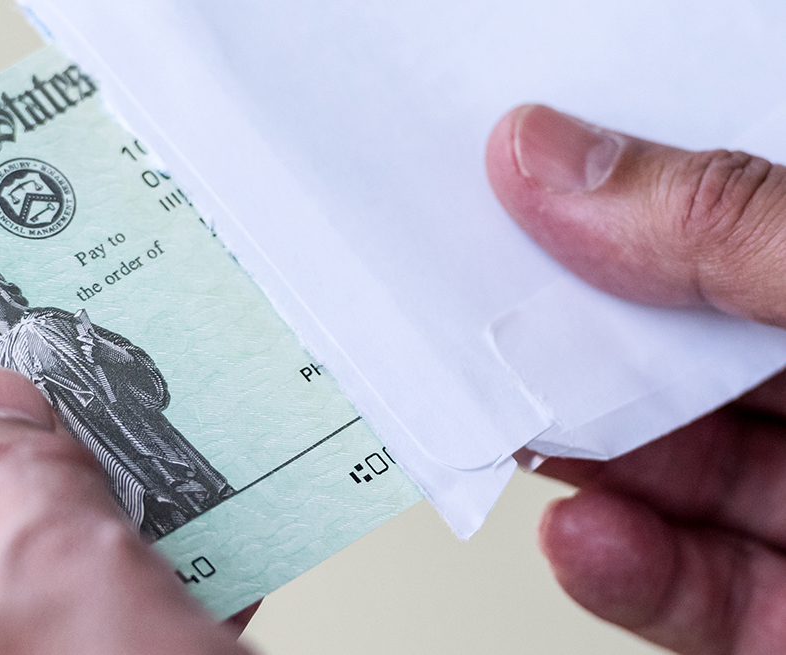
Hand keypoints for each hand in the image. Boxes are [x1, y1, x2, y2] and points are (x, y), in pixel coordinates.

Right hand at [488, 105, 785, 653]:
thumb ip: (736, 228)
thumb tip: (563, 162)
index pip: (737, 222)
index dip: (631, 200)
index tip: (516, 182)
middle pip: (692, 352)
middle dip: (582, 340)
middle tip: (480, 312)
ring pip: (683, 473)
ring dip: (586, 457)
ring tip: (507, 421)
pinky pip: (702, 593)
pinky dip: (628, 573)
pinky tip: (577, 535)